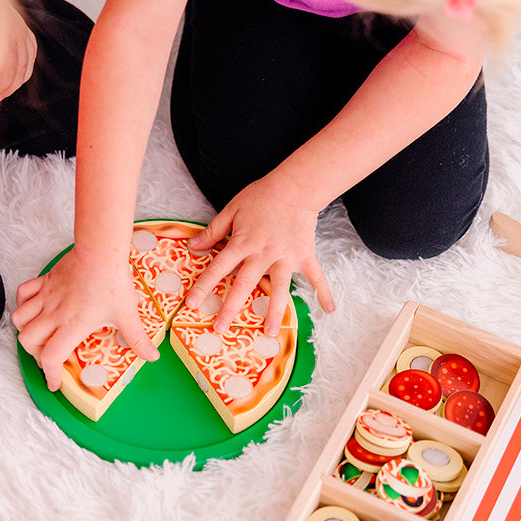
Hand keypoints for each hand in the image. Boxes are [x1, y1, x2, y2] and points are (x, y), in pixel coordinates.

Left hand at [0, 6, 37, 102]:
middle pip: (19, 69)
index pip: (8, 72)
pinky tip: (18, 73)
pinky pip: (32, 51)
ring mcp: (22, 29)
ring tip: (7, 88)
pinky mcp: (25, 28)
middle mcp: (15, 33)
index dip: (2, 88)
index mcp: (1, 37)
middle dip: (9, 86)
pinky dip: (27, 65)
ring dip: (19, 79)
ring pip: (28, 63)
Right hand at [12, 245, 158, 390]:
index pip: (51, 357)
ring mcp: (47, 296)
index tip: (54, 383)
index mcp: (72, 325)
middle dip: (35, 354)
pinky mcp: (45, 281)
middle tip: (49, 357)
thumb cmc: (112, 280)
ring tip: (39, 336)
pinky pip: (22, 293)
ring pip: (20, 319)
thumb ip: (137, 338)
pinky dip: (23, 304)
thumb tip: (151, 356)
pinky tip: (34, 308)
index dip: (50, 375)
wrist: (101, 251)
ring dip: (26, 330)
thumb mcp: (127, 314)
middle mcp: (54, 313)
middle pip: (28, 341)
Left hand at [185, 174, 334, 333]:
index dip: (203, 286)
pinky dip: (324, 292)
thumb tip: (193, 246)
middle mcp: (262, 254)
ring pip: (278, 289)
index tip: (191, 304)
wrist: (294, 186)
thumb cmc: (261, 196)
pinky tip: (329, 309)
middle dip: (230, 308)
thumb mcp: (231, 209)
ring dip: (273, 312)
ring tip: (269, 333)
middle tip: (220, 329)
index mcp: (242, 243)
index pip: (218, 268)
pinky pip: (315, 276)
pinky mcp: (304, 256)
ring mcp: (285, 257)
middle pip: (243, 285)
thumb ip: (213, 231)